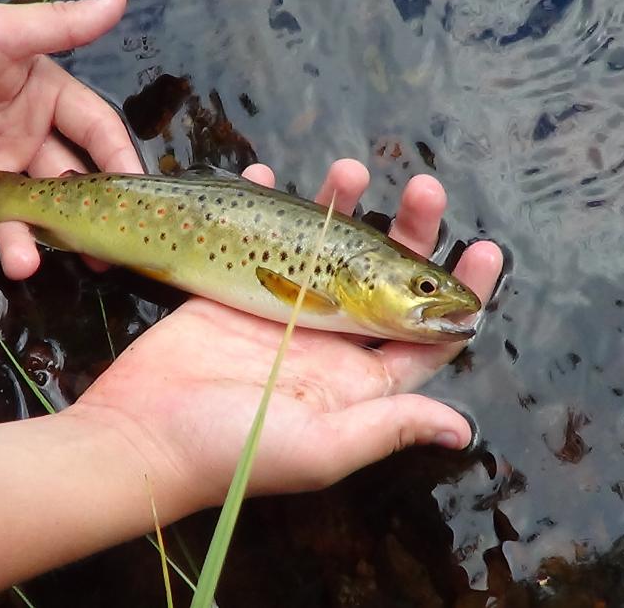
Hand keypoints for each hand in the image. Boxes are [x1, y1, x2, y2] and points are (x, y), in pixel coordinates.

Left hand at [0, 0, 139, 278]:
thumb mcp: (3, 33)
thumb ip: (64, 26)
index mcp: (43, 99)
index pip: (95, 134)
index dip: (118, 163)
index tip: (136, 199)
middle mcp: (21, 137)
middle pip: (63, 188)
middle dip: (79, 223)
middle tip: (99, 260)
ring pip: (17, 216)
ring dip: (22, 243)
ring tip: (22, 265)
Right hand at [70, 160, 503, 509]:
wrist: (140, 435)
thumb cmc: (233, 452)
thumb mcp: (322, 446)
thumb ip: (390, 426)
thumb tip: (464, 429)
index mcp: (356, 381)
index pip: (424, 336)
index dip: (457, 296)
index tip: (483, 249)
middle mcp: (326, 343)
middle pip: (383, 279)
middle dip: (409, 232)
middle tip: (424, 188)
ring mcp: (280, 312)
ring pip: (326, 248)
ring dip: (341, 207)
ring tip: (348, 171)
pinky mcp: (232, 290)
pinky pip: (258, 238)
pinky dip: (263, 203)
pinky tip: (269, 175)